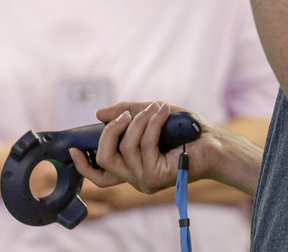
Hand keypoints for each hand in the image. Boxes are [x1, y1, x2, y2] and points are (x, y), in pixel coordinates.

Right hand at [69, 101, 211, 195]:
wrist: (216, 143)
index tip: (71, 149)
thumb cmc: (186, 132)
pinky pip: (146, 145)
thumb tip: (99, 113)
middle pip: (104, 158)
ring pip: (126, 148)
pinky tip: (163, 112)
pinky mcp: (158, 177)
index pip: (100, 176)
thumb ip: (127, 114)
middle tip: (126, 113)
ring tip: (156, 106)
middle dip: (110, 132)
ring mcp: (145, 180)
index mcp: (132, 169)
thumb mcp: (153, 117)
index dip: (82, 164)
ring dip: (139, 121)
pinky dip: (152, 124)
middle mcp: (136, 179)